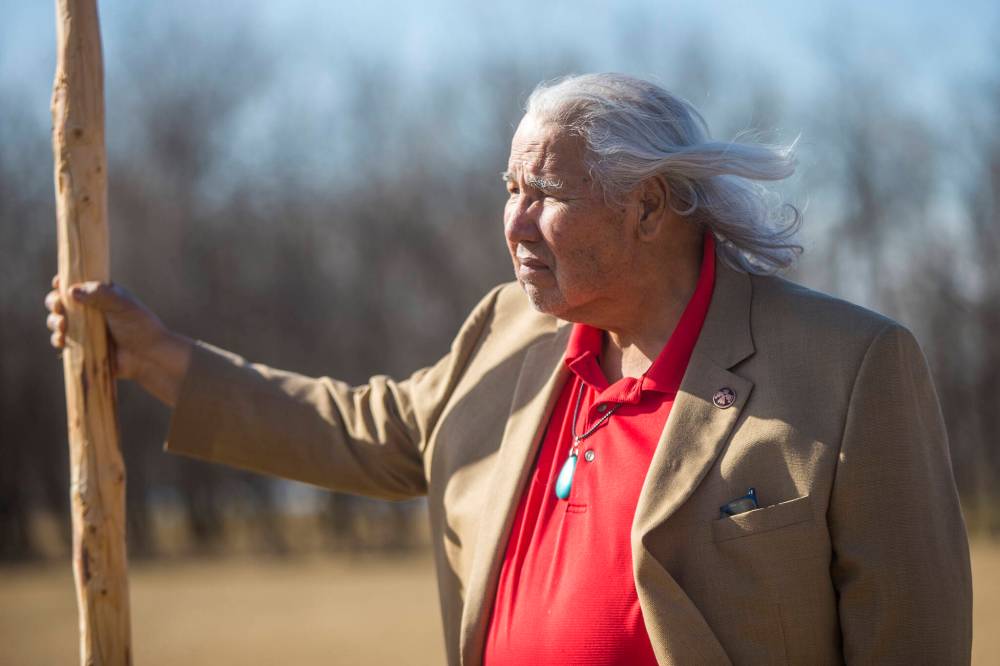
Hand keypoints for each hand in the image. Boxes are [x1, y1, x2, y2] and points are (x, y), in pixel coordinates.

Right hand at [45, 275, 192, 406]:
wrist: (149, 356)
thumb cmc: (139, 326)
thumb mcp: (122, 305)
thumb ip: (100, 294)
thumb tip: (71, 291)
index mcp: (99, 295)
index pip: (76, 284)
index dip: (63, 283)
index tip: (58, 284)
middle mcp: (89, 311)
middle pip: (61, 302)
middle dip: (54, 302)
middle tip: (58, 306)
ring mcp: (85, 329)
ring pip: (58, 321)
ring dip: (54, 321)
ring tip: (62, 325)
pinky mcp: (82, 346)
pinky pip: (62, 341)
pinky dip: (57, 339)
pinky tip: (61, 340)